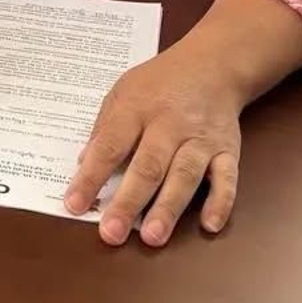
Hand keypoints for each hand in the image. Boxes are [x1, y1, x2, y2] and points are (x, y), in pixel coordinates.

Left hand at [65, 41, 243, 246]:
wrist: (211, 65)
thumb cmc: (160, 82)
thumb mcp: (123, 91)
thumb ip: (105, 126)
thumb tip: (83, 162)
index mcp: (136, 108)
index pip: (109, 146)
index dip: (91, 176)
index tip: (74, 204)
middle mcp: (169, 124)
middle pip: (147, 166)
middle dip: (128, 202)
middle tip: (112, 233)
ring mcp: (200, 138)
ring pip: (184, 176)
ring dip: (168, 208)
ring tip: (152, 237)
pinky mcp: (227, 150)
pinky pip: (226, 178)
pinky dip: (220, 202)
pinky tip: (209, 224)